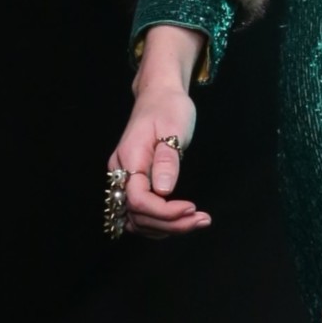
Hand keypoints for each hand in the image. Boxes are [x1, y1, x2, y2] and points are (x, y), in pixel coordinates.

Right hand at [108, 24, 208, 236]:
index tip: (192, 208)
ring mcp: (124, 179)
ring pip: (137, 219)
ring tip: (197, 221)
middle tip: (202, 219)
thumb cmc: (168, 107)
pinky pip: (139, 214)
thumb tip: (163, 190)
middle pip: (137, 215)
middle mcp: (120, 173)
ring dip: (166, 228)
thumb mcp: (173, 129)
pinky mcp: (133, 183)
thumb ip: (167, 161)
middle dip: (171, 224)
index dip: (165, 212)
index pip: (139, 201)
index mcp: (129, 159)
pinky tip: (181, 220)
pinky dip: (159, 223)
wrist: (159, 94)